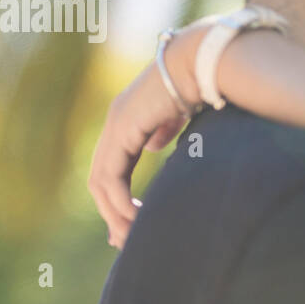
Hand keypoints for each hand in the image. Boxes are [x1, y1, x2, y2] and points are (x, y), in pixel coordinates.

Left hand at [88, 21, 210, 248]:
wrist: (203, 61)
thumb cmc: (204, 83)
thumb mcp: (181, 114)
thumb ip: (164, 130)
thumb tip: (154, 147)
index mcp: (129, 120)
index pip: (114, 167)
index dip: (119, 198)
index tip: (134, 224)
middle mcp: (116, 123)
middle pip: (101, 180)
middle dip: (111, 213)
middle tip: (123, 242)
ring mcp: (116, 126)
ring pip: (100, 183)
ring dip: (114, 213)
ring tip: (131, 237)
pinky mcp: (121, 130)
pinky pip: (110, 177)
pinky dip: (119, 201)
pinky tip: (136, 218)